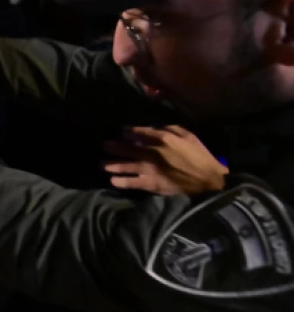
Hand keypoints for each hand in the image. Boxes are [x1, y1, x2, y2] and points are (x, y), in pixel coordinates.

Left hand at [103, 125, 227, 194]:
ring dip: (111, 164)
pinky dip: (120, 181)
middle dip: (113, 147)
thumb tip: (152, 128)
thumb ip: (168, 129)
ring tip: (102, 164)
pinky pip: (131, 183)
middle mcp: (151, 152)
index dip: (127, 132)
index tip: (122, 132)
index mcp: (161, 138)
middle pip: (126, 148)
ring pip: (124, 166)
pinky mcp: (150, 184)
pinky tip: (113, 180)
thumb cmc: (199, 155)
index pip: (137, 132)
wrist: (208, 180)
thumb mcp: (187, 135)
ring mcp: (149, 169)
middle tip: (105, 146)